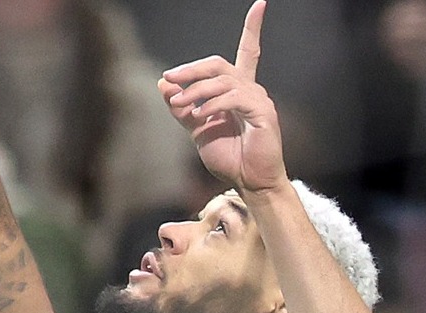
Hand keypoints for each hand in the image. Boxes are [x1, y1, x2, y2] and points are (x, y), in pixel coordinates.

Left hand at [159, 0, 286, 193]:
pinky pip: (234, 98)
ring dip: (195, 91)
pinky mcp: (263, 112)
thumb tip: (163, 84)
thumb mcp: (197, 130)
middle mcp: (252, 89)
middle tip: (170, 79)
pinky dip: (213, 104)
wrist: (248, 183)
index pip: (249, 51)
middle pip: (220, 64)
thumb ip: (182, 108)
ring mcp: (259, 99)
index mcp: (239, 90)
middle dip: (192, 69)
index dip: (253, 27)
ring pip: (222, 81)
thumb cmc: (229, 158)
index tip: (260, 3)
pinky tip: (201, 116)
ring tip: (180, 106)